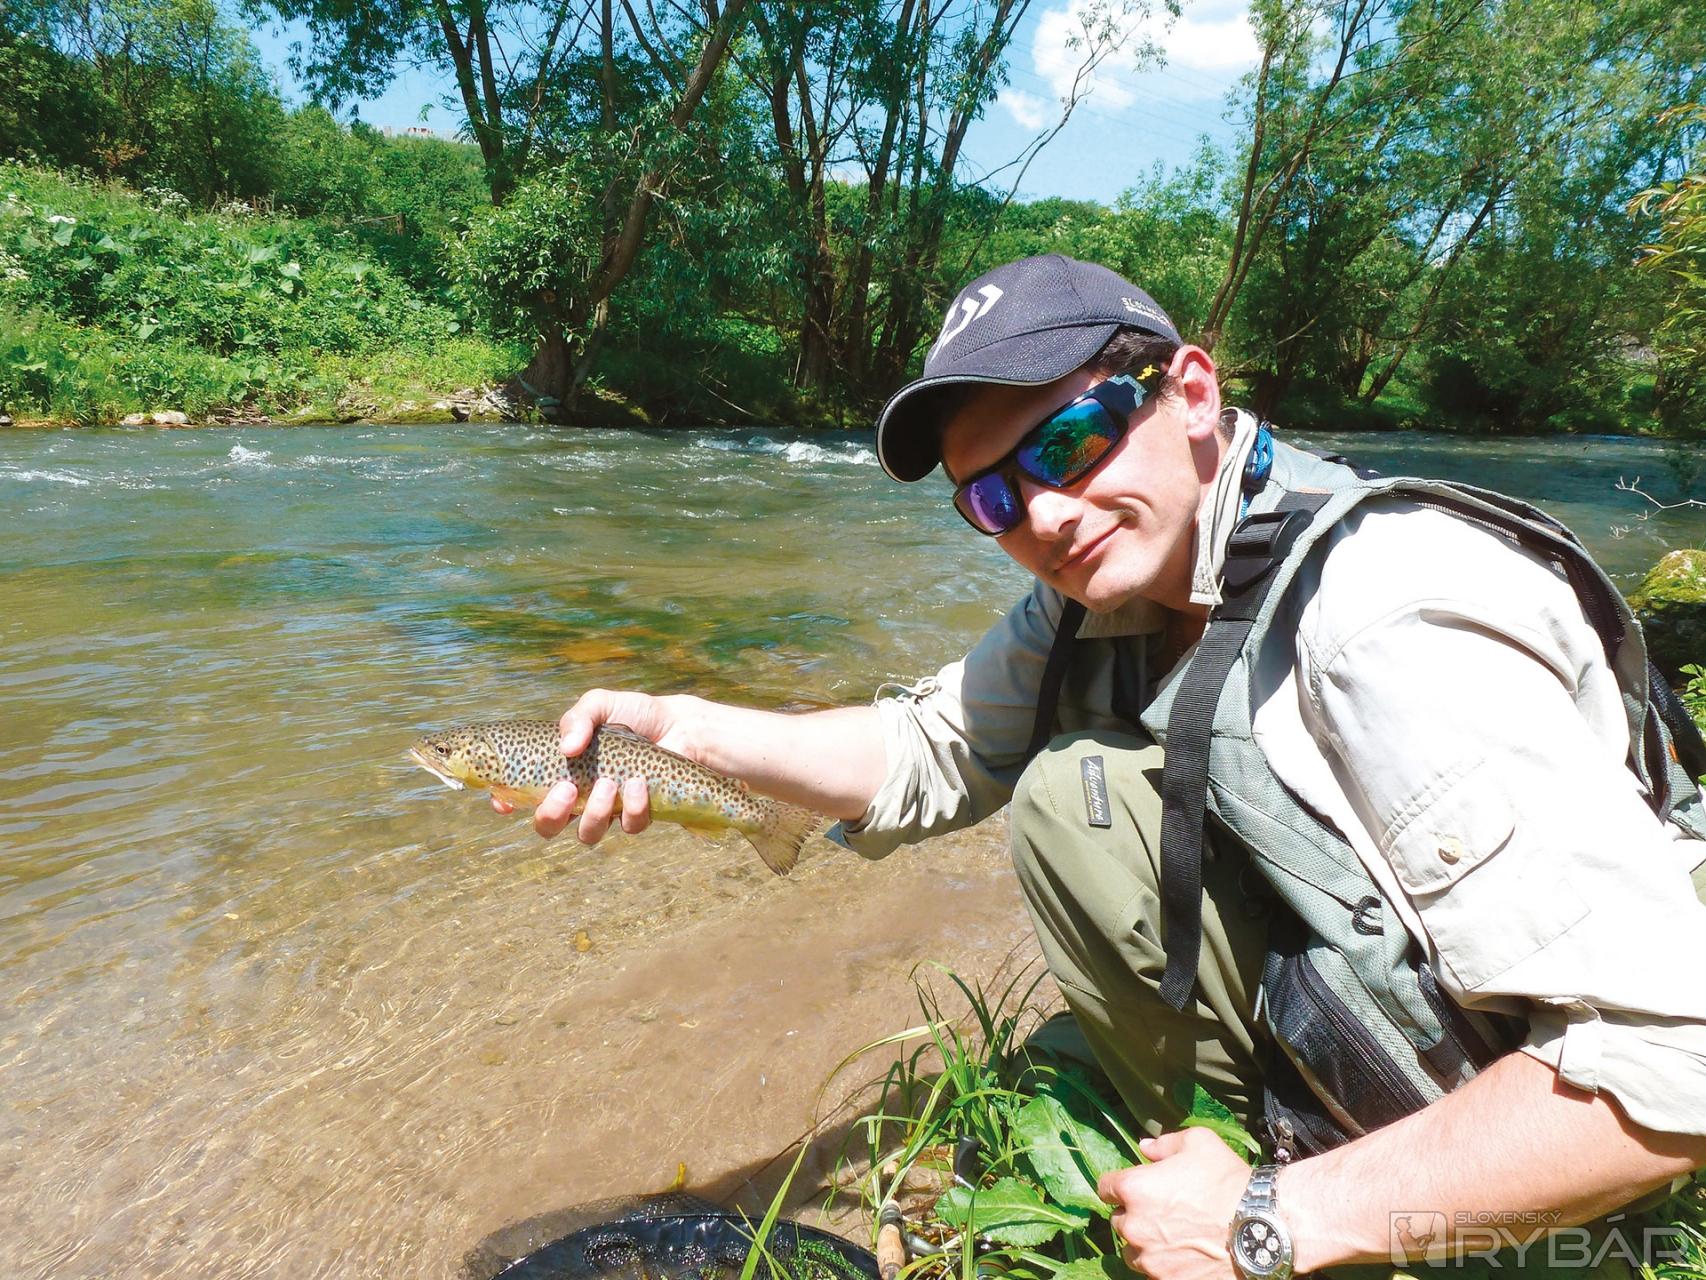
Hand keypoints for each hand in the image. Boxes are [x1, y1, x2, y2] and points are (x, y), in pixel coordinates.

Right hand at [489, 689, 692, 842]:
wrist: (682, 725)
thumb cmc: (635, 715)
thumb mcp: (601, 705)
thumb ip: (578, 718)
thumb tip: (566, 748)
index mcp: (561, 770)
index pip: (522, 795)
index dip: (506, 802)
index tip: (504, 801)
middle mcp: (580, 797)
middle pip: (548, 826)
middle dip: (550, 814)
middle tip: (566, 790)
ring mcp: (608, 810)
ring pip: (587, 833)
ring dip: (595, 812)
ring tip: (608, 784)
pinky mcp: (638, 817)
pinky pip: (629, 826)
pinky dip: (632, 807)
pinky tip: (638, 784)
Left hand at [1098, 1127, 1250, 1279]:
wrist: (1261, 1227)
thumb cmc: (1228, 1182)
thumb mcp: (1198, 1143)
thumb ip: (1164, 1144)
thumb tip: (1145, 1147)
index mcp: (1134, 1189)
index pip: (1105, 1187)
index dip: (1119, 1185)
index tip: (1133, 1186)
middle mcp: (1134, 1226)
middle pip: (1118, 1221)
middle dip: (1135, 1214)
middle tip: (1163, 1210)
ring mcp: (1149, 1259)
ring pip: (1133, 1251)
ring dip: (1146, 1243)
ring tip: (1174, 1235)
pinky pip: (1154, 1272)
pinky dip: (1164, 1264)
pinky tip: (1186, 1254)